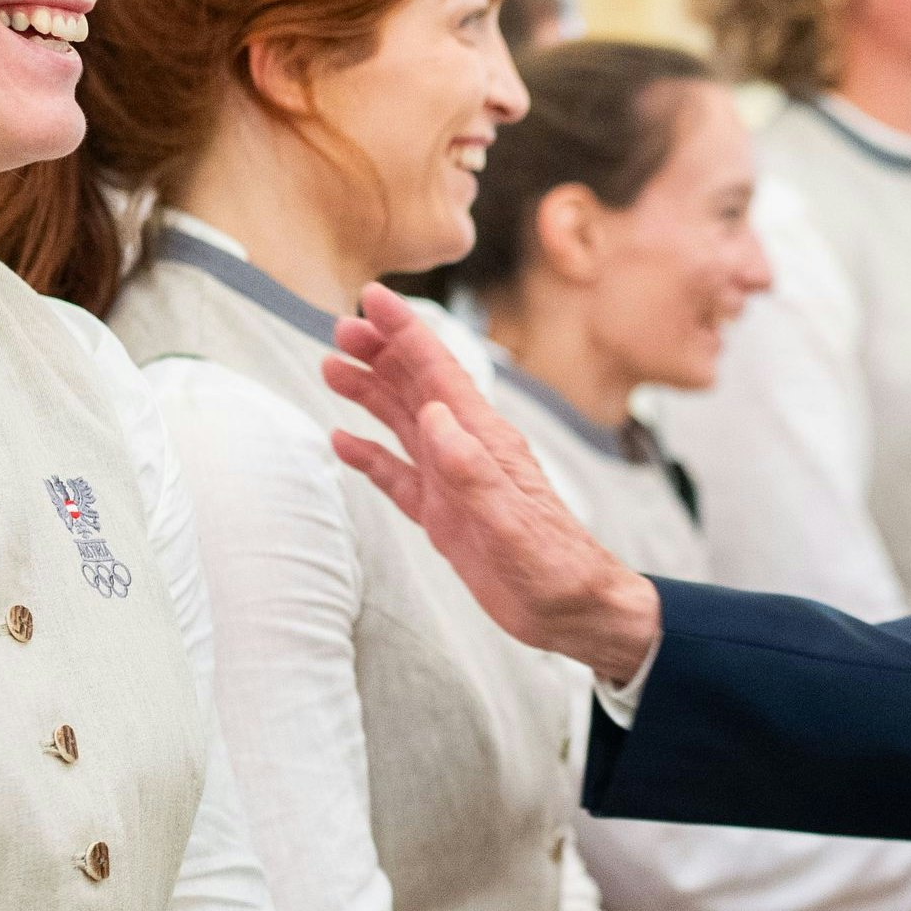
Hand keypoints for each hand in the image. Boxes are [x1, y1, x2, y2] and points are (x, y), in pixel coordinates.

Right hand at [322, 288, 664, 683]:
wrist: (578, 613)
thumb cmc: (556, 570)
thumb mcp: (513, 524)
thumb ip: (473, 472)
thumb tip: (435, 415)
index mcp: (484, 442)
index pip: (439, 372)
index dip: (405, 331)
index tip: (372, 297)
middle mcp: (467, 451)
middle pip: (417, 387)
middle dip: (380, 352)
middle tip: (338, 328)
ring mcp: (454, 482)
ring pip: (404, 423)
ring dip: (370, 393)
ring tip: (331, 368)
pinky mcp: (446, 517)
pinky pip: (400, 476)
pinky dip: (371, 456)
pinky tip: (343, 442)